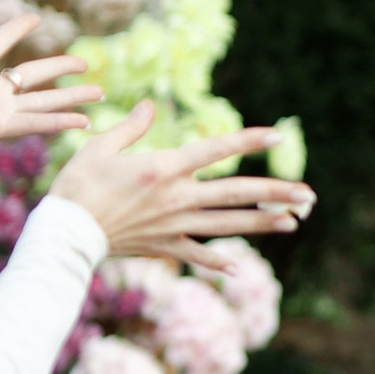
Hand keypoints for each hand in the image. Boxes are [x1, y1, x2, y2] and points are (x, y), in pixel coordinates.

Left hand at [0, 0, 98, 183]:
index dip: (17, 28)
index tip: (36, 18)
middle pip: (34, 73)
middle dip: (60, 67)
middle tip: (85, 63)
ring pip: (43, 98)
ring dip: (71, 95)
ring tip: (98, 92)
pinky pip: (36, 121)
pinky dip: (60, 121)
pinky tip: (83, 120)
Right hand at [51, 103, 318, 260]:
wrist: (64, 233)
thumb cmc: (77, 185)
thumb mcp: (102, 146)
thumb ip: (132, 126)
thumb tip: (153, 106)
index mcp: (165, 167)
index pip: (217, 149)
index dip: (249, 141)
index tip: (278, 135)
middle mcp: (177, 197)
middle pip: (236, 193)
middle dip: (276, 192)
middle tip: (310, 196)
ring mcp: (174, 225)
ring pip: (228, 225)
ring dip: (263, 223)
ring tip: (293, 222)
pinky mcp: (163, 247)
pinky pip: (196, 254)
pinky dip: (216, 261)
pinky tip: (236, 267)